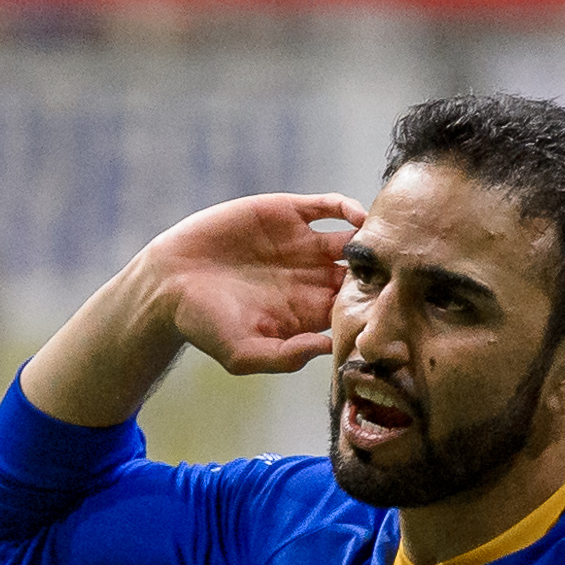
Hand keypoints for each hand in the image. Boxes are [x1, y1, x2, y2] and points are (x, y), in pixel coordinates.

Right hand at [147, 192, 368, 377]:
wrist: (168, 282)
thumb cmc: (202, 325)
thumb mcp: (243, 353)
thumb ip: (285, 356)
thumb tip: (328, 349)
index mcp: (307, 312)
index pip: (355, 308)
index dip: (374, 305)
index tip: (389, 305)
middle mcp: (310, 277)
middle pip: (361, 272)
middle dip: (381, 269)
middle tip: (396, 268)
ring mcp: (301, 243)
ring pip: (352, 237)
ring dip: (370, 237)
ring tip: (383, 239)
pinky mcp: (286, 213)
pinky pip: (328, 207)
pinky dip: (348, 208)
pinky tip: (357, 216)